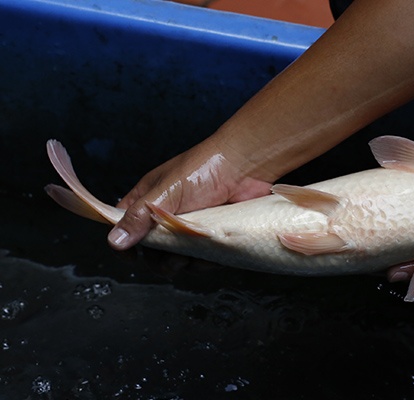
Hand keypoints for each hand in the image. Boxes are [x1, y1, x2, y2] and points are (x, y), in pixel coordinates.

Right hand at [107, 141, 272, 249]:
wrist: (247, 166)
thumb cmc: (205, 168)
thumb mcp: (167, 191)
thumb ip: (140, 216)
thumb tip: (115, 241)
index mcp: (149, 200)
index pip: (125, 226)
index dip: (125, 244)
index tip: (131, 257)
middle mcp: (167, 215)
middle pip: (153, 250)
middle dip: (160, 260)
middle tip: (172, 259)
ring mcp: (190, 226)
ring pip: (178, 257)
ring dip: (183, 263)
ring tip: (192, 256)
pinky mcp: (211, 234)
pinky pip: (202, 258)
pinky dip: (205, 261)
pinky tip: (211, 252)